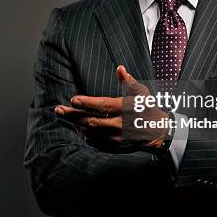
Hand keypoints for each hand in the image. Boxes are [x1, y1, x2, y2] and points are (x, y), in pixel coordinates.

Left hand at [54, 65, 170, 151]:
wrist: (157, 132)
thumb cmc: (147, 108)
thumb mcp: (141, 93)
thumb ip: (129, 81)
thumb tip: (120, 68)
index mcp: (125, 109)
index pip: (103, 106)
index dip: (87, 103)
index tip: (73, 100)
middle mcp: (120, 125)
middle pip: (92, 121)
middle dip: (74, 116)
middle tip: (58, 110)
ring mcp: (117, 138)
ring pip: (92, 133)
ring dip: (77, 125)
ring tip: (65, 116)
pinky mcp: (115, 147)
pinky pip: (96, 143)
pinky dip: (86, 135)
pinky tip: (79, 128)